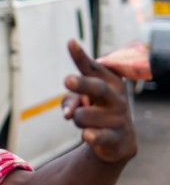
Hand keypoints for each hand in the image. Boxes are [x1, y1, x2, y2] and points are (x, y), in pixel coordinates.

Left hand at [61, 39, 135, 164]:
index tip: (70, 43)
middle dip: (82, 84)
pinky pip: (98, 136)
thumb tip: (68, 114)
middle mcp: (116, 97)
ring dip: (75, 119)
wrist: (117, 141)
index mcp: (109, 82)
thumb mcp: (82, 101)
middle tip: (67, 81)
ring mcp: (118, 118)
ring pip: (81, 115)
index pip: (93, 67)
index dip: (80, 56)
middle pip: (97, 88)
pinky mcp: (116, 137)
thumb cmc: (95, 111)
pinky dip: (90, 136)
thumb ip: (70, 101)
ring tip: (84, 122)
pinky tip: (87, 135)